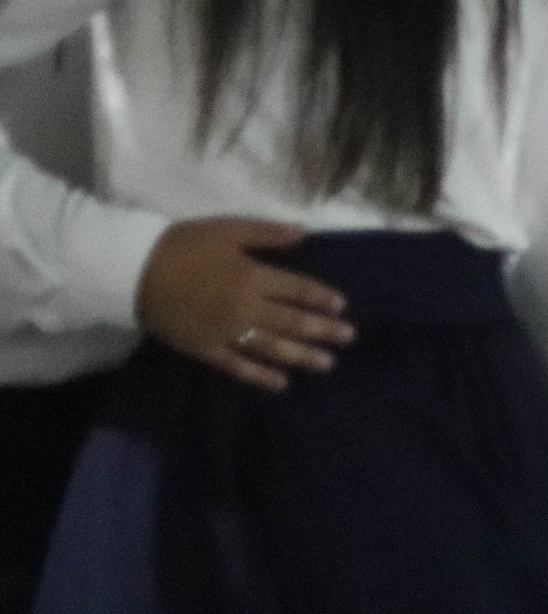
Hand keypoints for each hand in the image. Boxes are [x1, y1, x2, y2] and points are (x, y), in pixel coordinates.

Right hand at [135, 218, 355, 393]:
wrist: (132, 271)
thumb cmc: (182, 245)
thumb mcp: (227, 229)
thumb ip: (266, 233)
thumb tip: (304, 232)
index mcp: (253, 276)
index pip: (297, 289)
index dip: (321, 297)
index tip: (341, 305)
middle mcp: (245, 308)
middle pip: (292, 322)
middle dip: (323, 330)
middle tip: (349, 337)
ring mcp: (226, 332)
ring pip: (272, 348)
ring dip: (302, 356)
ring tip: (327, 363)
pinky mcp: (206, 349)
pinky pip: (238, 367)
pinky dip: (261, 377)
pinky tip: (282, 384)